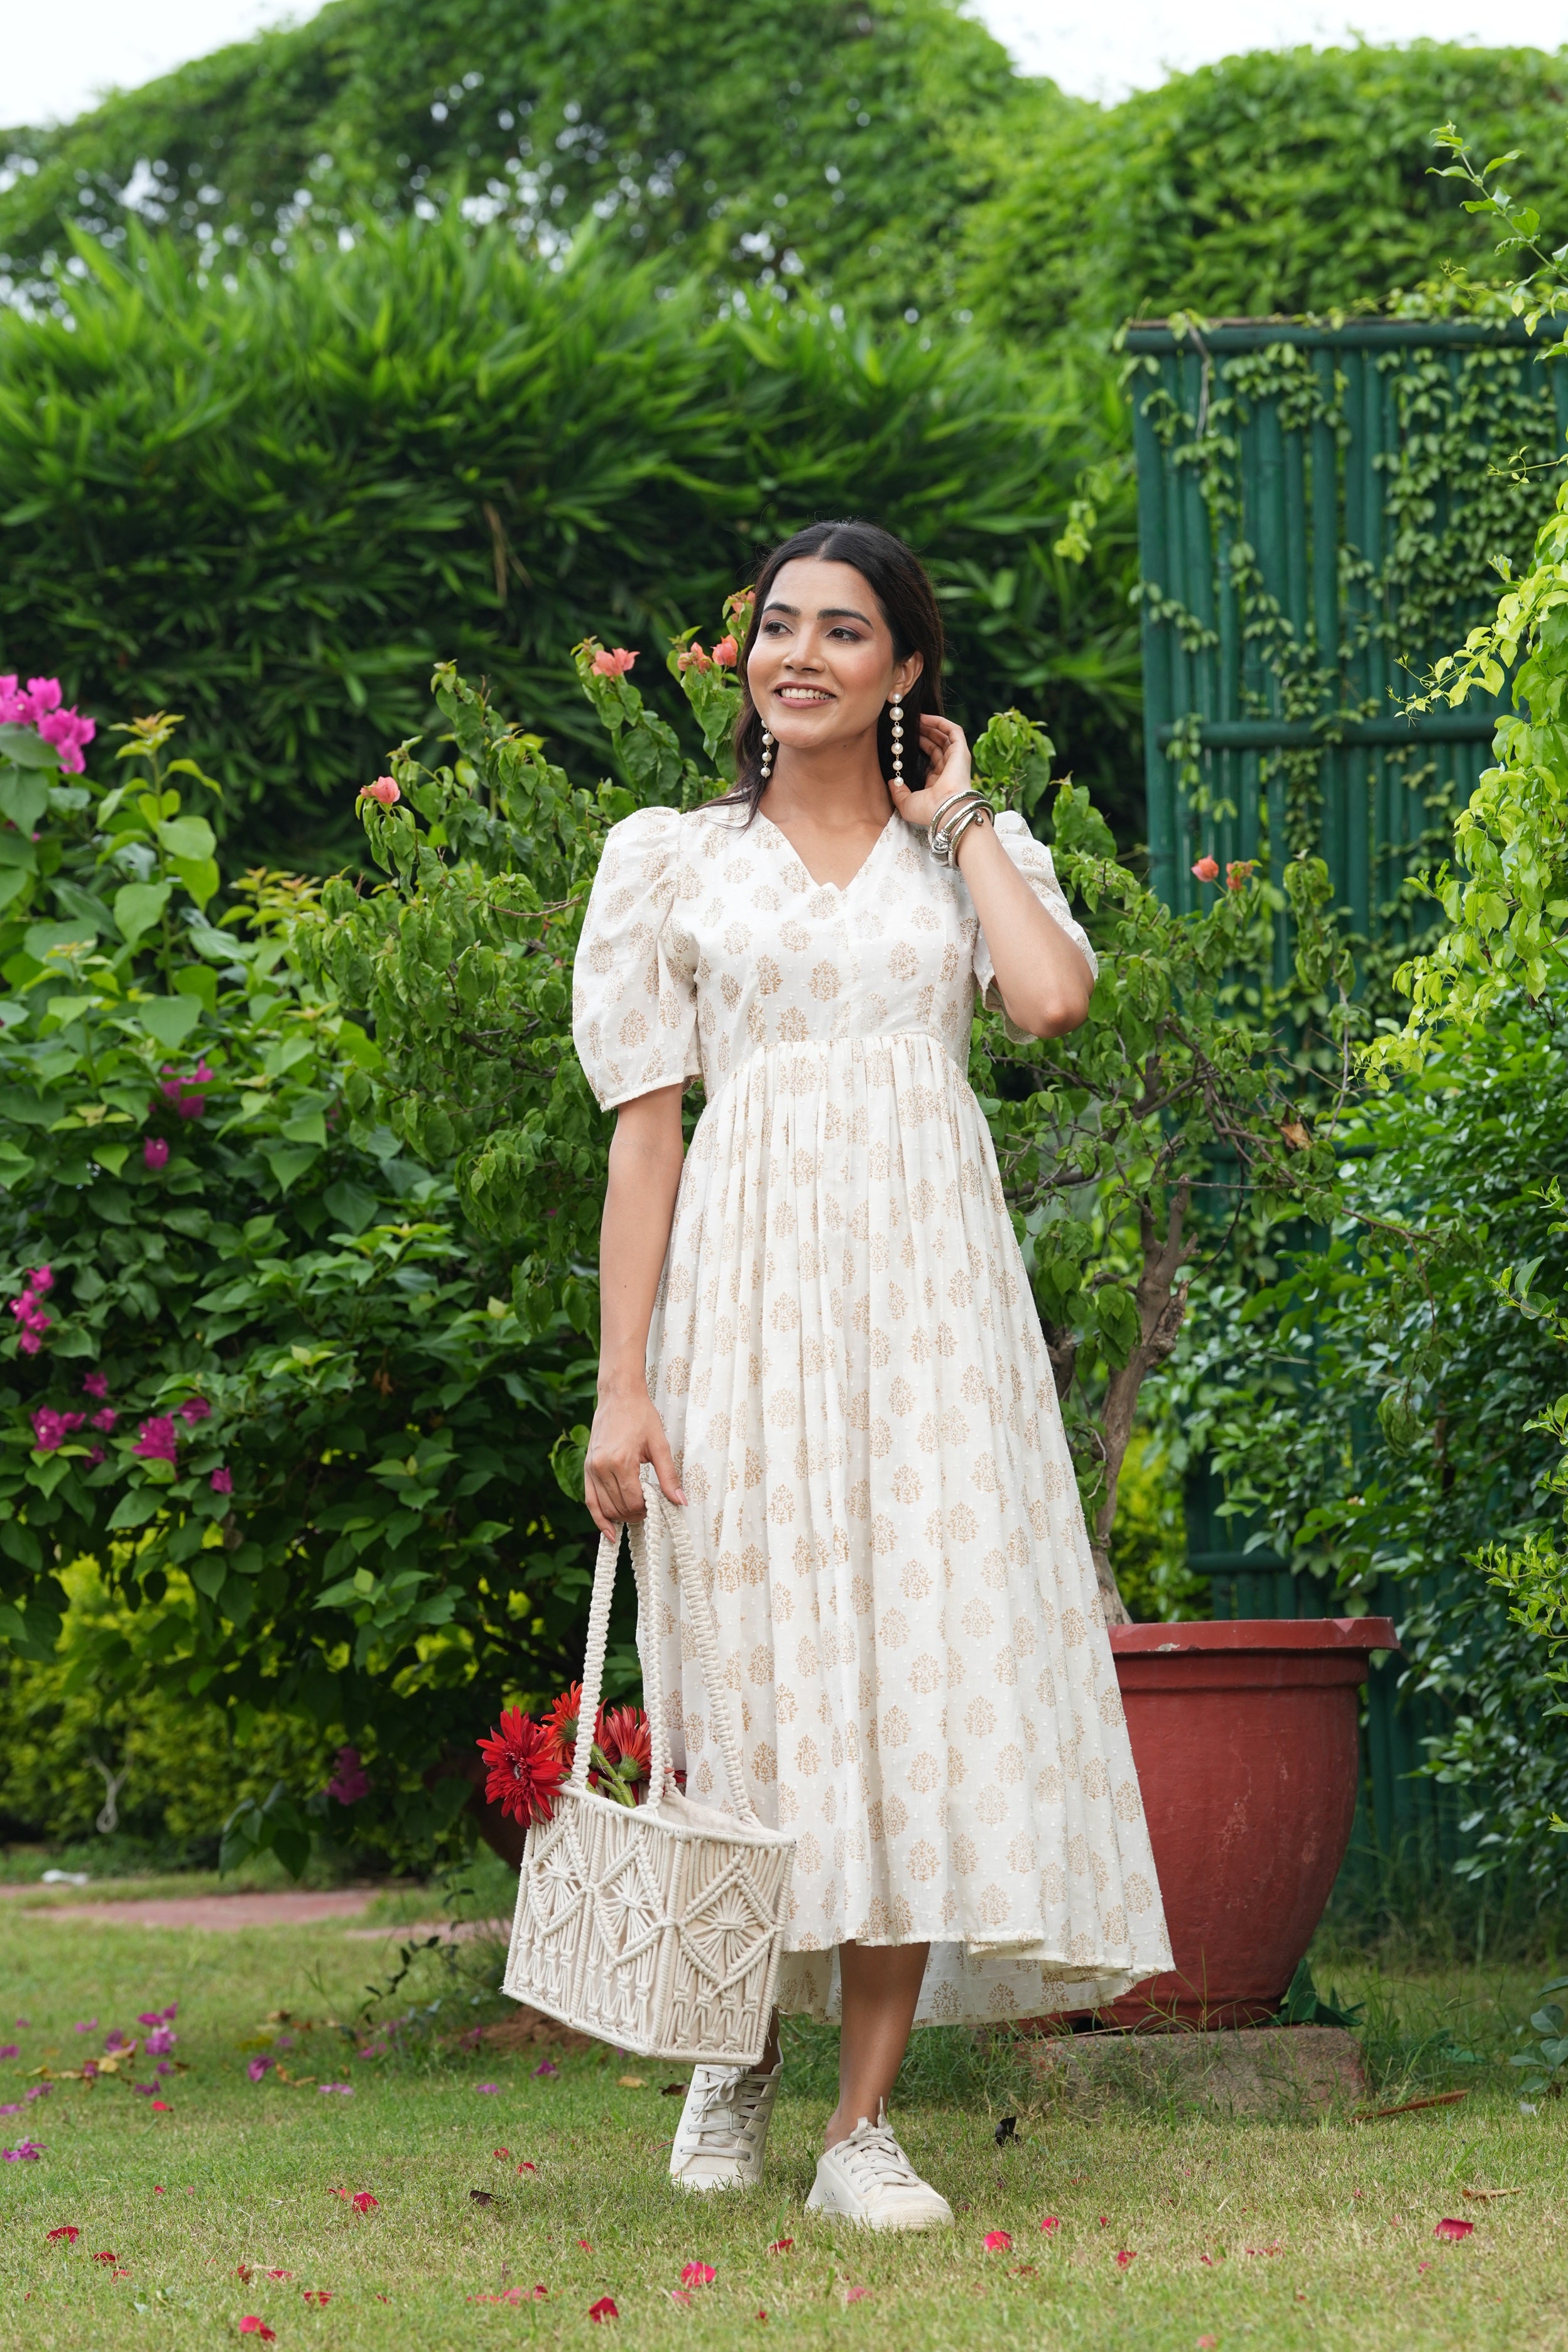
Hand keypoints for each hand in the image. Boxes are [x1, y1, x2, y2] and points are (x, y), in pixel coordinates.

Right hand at [584, 1384, 685, 1538]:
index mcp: (622, 1461)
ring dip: (620, 1516)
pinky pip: (589, 1500)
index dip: (646, 1509)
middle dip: (635, 1514)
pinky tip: (608, 1532)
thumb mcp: (660, 1445)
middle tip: (649, 1509)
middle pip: (618, 1507)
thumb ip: (668, 1476)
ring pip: (605, 1507)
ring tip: (635, 1513)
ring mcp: (592, 1468)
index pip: (633, 1501)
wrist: (619, 1396)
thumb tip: (680, 1502)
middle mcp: (602, 1467)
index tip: (656, 1505)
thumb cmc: (641, 1416)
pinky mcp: (587, 1467)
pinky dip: (598, 1517)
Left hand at [887, 714, 971, 830]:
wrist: (944, 810)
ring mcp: (956, 760)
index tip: (904, 740)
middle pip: (937, 745)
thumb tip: (890, 781)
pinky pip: (953, 731)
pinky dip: (941, 722)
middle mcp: (948, 769)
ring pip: (945, 736)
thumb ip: (897, 792)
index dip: (918, 746)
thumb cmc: (927, 811)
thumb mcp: (905, 803)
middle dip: (924, 732)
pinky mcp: (961, 751)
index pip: (930, 759)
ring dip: (931, 725)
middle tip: (909, 724)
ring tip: (916, 718)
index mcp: (938, 781)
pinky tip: (925, 718)